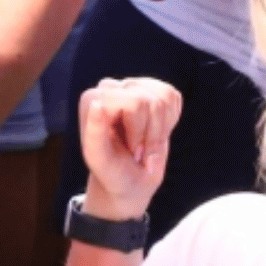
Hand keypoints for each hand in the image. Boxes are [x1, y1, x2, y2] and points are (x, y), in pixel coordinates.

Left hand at [77, 77, 180, 221]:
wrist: (130, 179)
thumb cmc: (112, 171)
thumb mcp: (100, 159)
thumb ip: (94, 133)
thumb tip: (97, 104)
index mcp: (92, 100)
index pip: (134, 103)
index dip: (139, 131)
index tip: (130, 150)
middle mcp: (110, 88)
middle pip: (150, 100)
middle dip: (150, 134)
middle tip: (138, 151)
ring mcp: (131, 86)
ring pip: (164, 98)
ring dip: (160, 130)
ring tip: (145, 145)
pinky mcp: (151, 90)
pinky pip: (173, 97)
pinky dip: (170, 121)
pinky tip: (154, 132)